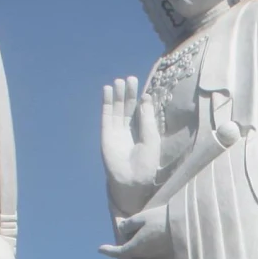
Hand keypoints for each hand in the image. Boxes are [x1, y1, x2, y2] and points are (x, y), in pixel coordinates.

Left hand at [100, 204, 170, 258]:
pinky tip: (149, 225)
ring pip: (138, 246)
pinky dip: (143, 237)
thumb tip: (121, 228)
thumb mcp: (142, 218)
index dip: (109, 251)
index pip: (119, 251)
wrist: (185, 226)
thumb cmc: (161, 220)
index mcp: (136, 246)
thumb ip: (129, 224)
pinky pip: (147, 245)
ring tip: (138, 220)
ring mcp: (153, 253)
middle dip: (124, 236)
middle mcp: (144, 253)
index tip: (99, 249)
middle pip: (129, 247)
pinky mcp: (161, 250)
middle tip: (123, 222)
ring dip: (134, 236)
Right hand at [101, 79, 160, 212]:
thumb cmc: (146, 164)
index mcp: (143, 132)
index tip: (144, 91)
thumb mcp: (151, 138)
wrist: (131, 180)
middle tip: (131, 78)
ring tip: (119, 81)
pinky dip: (106, 102)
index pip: (141, 111)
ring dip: (118, 95)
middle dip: (129, 93)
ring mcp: (117, 131)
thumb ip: (147, 119)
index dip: (141, 100)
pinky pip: (106, 115)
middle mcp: (129, 130)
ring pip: (117, 109)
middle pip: (128, 107)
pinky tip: (108, 90)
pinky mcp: (106, 133)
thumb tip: (146, 98)